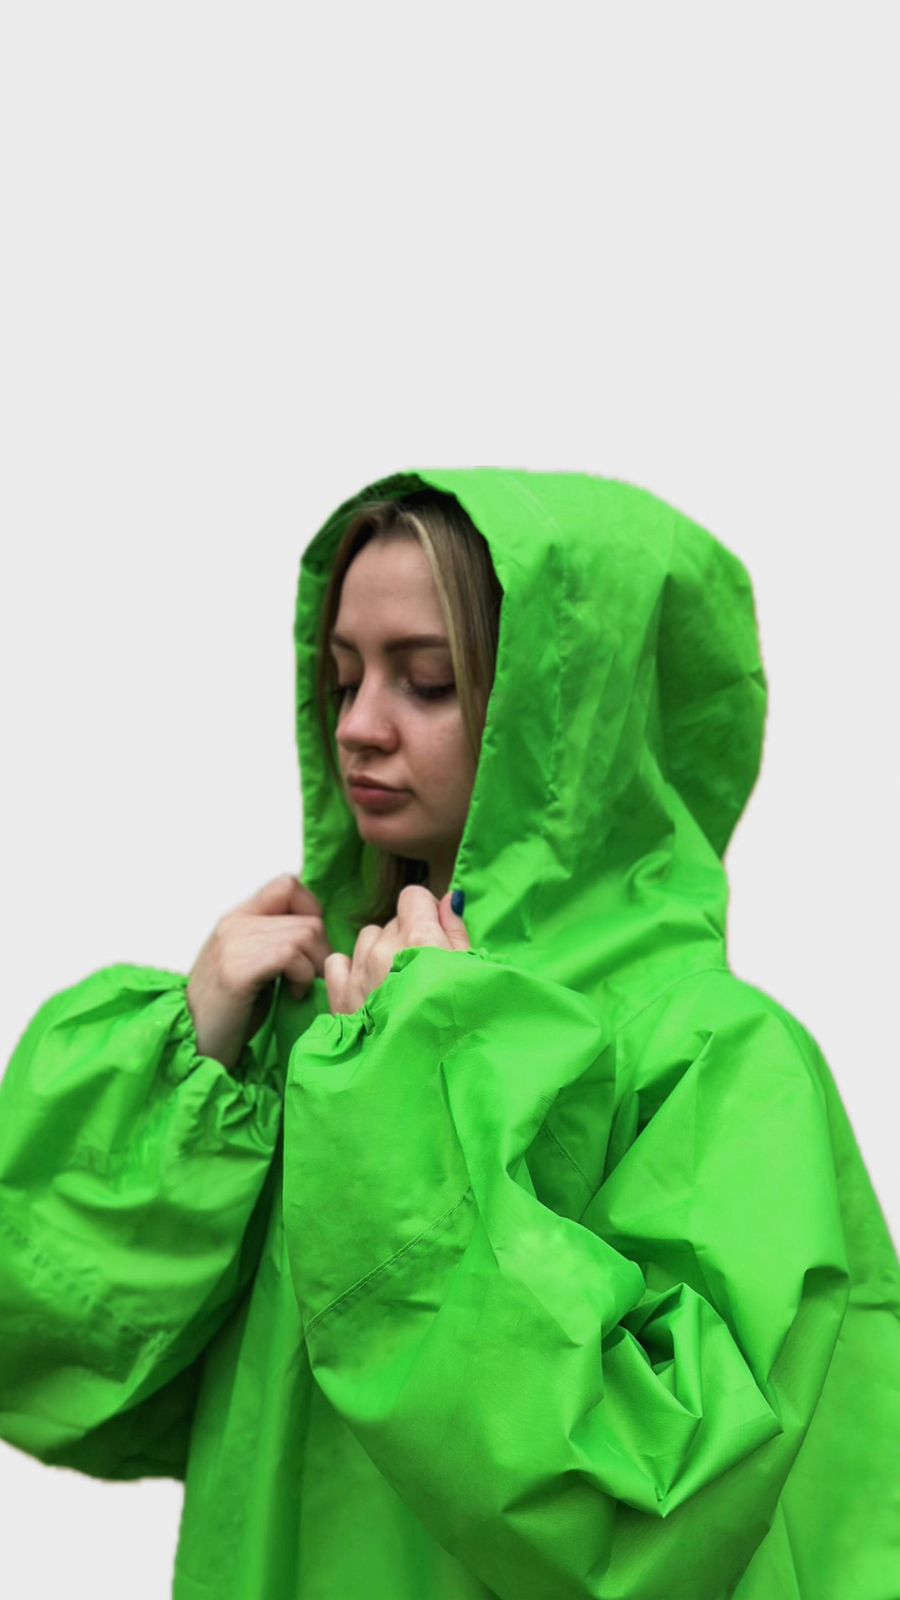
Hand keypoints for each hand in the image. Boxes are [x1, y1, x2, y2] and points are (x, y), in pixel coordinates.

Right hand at [187, 873, 333, 1072]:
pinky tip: (293, 995)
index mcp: (237, 918)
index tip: (310, 947)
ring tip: (298, 987)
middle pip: (307, 917)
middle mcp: (233, 924)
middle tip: (309, 977)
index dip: (311, 911)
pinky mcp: (236, 970)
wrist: (196, 1046)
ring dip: (313, 966)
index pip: (286, 885)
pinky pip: (291, 956)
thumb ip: (275, 939)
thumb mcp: (253, 964)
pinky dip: (303, 977)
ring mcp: (233, 945)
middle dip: (321, 951)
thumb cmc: (232, 1012)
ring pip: (305, 934)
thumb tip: (318, 929)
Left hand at [324, 885, 469, 1015]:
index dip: (424, 912)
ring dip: (378, 952)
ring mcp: (357, 971)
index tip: (432, 933)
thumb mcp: (468, 977)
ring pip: (366, 939)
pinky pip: (339, 962)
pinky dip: (350, 970)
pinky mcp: (339, 995)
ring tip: (395, 982)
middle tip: (421, 969)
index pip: (413, 896)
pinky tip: (366, 988)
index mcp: (419, 939)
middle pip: (392, 921)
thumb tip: (448, 900)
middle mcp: (384, 949)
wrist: (414, 1076)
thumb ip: (456, 932)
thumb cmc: (453, 1027)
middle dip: (406, 936)